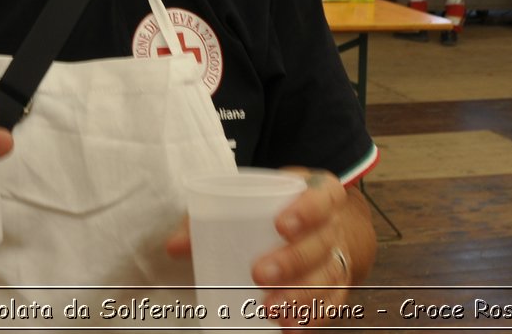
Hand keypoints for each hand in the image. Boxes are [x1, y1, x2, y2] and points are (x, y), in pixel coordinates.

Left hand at [167, 169, 369, 331]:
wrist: (323, 224)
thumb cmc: (278, 208)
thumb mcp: (254, 198)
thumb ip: (212, 215)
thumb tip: (174, 247)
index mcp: (319, 192)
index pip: (322, 197)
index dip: (306, 210)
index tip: (280, 225)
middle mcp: (334, 226)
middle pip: (321, 243)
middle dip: (293, 260)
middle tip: (260, 273)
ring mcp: (337, 258)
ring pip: (327, 278)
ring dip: (299, 296)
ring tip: (270, 309)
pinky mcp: (336, 287)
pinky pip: (330, 304)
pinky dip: (311, 317)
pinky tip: (289, 327)